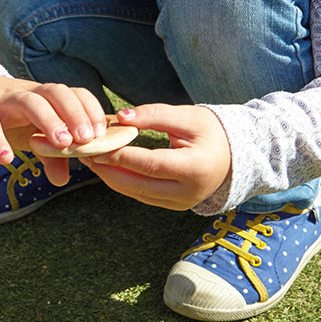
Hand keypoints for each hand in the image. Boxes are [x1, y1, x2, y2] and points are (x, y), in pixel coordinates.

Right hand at [0, 76, 107, 184]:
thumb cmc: (9, 116)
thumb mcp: (31, 134)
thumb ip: (49, 156)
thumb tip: (63, 180)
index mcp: (46, 97)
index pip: (74, 93)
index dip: (90, 110)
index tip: (100, 134)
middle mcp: (29, 93)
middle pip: (56, 93)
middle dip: (74, 114)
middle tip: (86, 139)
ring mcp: (4, 99)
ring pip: (30, 102)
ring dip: (48, 121)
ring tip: (60, 145)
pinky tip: (6, 160)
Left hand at [80, 104, 231, 210]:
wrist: (235, 155)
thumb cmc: (212, 131)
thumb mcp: (187, 117)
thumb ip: (154, 115)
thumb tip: (121, 117)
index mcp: (195, 168)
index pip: (150, 164)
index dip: (122, 156)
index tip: (98, 144)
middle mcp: (188, 192)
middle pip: (138, 184)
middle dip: (108, 170)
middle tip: (85, 154)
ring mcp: (181, 203)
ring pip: (136, 193)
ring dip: (111, 177)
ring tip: (91, 159)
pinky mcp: (173, 206)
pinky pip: (142, 195)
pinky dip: (123, 182)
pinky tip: (108, 167)